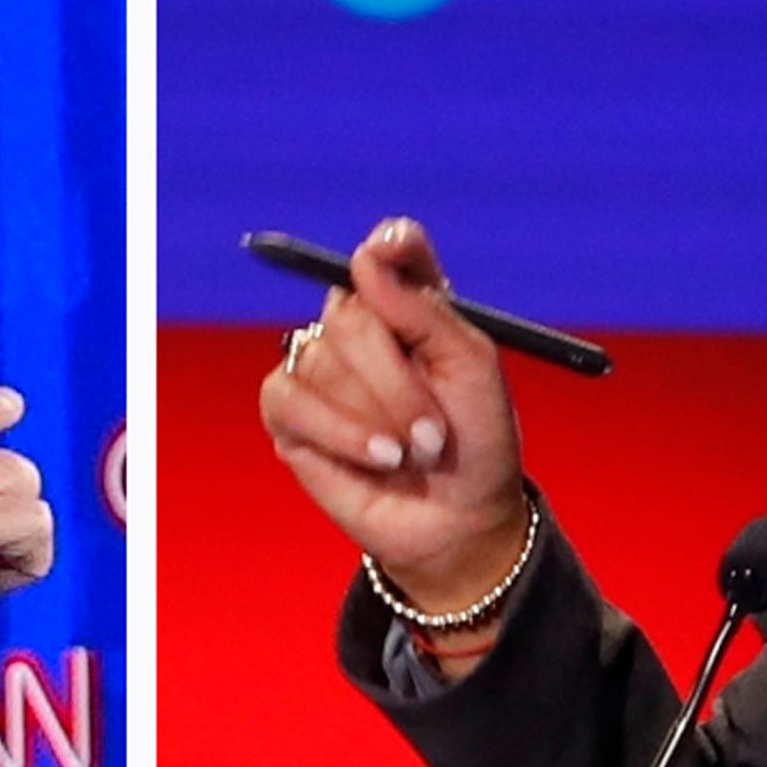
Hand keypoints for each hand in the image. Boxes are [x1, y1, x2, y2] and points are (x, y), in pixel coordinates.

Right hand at [258, 217, 528, 611]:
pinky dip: (338, 431)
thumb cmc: (477, 444)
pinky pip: (289, 398)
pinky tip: (375, 458)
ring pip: (322, 359)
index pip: (391, 250)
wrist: (458, 521)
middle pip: (350, 309)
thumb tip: (366, 260)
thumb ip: (425, 310)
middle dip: (395, 377)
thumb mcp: (473, 370)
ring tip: (409, 453)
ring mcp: (320, 368)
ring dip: (376, 415)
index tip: (391, 250)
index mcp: (412, 304)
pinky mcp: (289, 415)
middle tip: (432, 429)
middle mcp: (362, 328)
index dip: (389, 246)